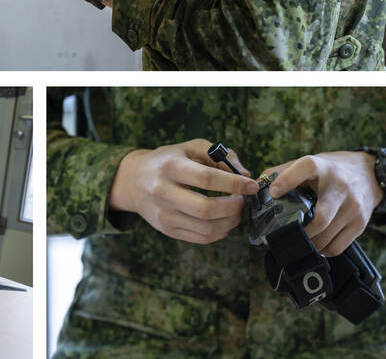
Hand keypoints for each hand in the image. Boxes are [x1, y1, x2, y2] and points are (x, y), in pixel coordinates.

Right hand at [109, 139, 258, 243]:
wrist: (133, 180)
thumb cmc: (167, 160)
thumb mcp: (189, 147)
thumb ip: (218, 155)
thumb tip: (245, 175)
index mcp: (170, 167)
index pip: (207, 178)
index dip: (234, 183)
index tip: (252, 185)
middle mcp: (163, 192)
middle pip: (207, 209)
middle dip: (234, 207)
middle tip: (242, 200)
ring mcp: (164, 214)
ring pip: (206, 228)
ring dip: (230, 222)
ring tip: (236, 210)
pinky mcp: (167, 230)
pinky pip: (201, 238)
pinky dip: (220, 232)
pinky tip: (224, 221)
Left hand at [262, 151, 383, 256]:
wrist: (369, 173)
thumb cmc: (331, 169)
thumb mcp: (310, 162)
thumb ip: (283, 171)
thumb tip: (257, 185)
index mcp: (322, 166)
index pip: (304, 169)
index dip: (287, 180)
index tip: (274, 193)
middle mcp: (339, 186)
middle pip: (320, 217)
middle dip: (300, 231)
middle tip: (285, 236)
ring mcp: (352, 206)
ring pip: (328, 234)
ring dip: (310, 243)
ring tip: (298, 243)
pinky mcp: (361, 222)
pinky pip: (340, 245)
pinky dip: (324, 250)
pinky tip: (316, 245)